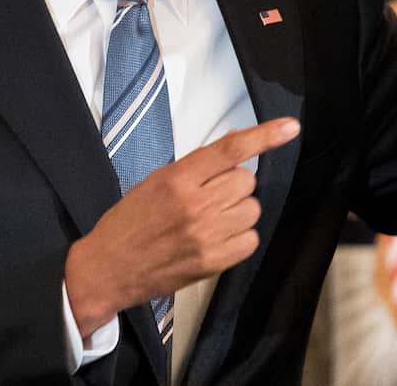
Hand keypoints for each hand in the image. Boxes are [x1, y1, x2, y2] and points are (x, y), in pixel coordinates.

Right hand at [64, 117, 299, 335]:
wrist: (107, 269)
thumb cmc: (129, 223)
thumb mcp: (155, 181)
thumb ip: (196, 166)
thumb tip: (236, 145)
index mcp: (178, 179)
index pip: (230, 150)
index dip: (264, 136)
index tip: (289, 128)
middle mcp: (196, 205)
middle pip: (246, 181)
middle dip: (233, 185)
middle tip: (210, 196)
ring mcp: (206, 235)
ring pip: (252, 209)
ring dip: (237, 211)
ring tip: (210, 220)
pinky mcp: (213, 262)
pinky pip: (250, 240)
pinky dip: (239, 238)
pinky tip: (217, 238)